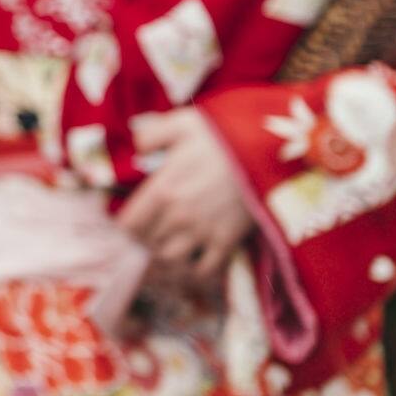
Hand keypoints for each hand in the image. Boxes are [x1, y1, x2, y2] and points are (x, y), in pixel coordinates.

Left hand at [116, 111, 254, 283]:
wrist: (267, 152)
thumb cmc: (224, 135)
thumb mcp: (181, 124)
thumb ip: (151, 135)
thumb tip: (137, 146)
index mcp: (162, 189)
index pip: (129, 225)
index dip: (128, 226)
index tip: (134, 221)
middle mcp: (178, 216)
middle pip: (148, 244)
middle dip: (146, 241)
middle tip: (153, 234)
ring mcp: (203, 231)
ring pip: (171, 261)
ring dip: (167, 259)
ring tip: (170, 248)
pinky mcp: (228, 242)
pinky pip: (204, 270)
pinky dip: (196, 271)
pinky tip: (195, 261)